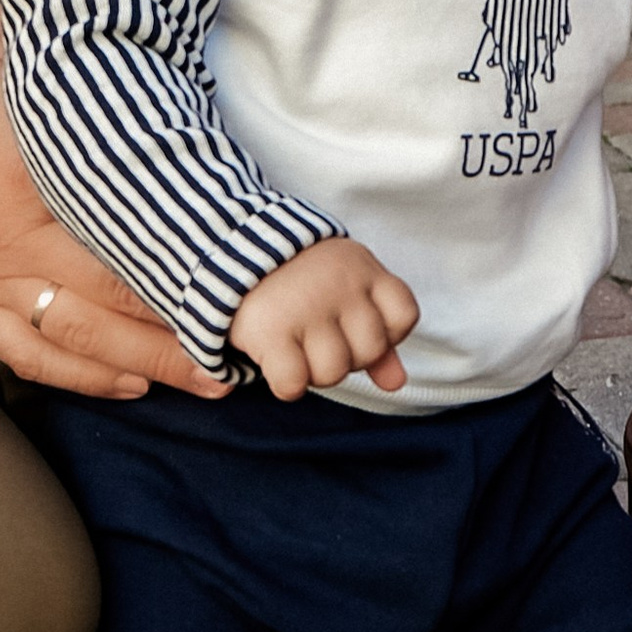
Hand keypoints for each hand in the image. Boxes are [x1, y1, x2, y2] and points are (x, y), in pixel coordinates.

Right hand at [0, 3, 229, 402]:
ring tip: (207, 381)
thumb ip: (88, 63)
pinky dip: (79, 377)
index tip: (246, 285)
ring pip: (74, 345)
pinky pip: (24, 352)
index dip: (188, 272)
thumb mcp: (19, 41)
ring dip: (144, 369)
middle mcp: (9, 245)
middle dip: (184, 338)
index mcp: (29, 181)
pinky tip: (126, 385)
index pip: (124, 244)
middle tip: (250, 349)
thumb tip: (164, 52)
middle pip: (111, 311)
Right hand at [226, 235, 417, 402]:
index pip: (404, 317)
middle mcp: (338, 286)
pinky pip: (294, 384)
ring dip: (313, 372)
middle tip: (318, 336)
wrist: (227, 247)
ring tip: (295, 346)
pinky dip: (286, 383)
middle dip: (346, 355)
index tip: (355, 322)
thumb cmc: (297, 279)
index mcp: (362, 268)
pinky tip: (276, 361)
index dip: (386, 333)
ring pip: (333, 373)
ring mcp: (305, 308)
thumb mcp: (344, 291)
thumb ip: (377, 336)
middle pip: (369, 352)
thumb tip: (396, 383)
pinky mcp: (271, 330)